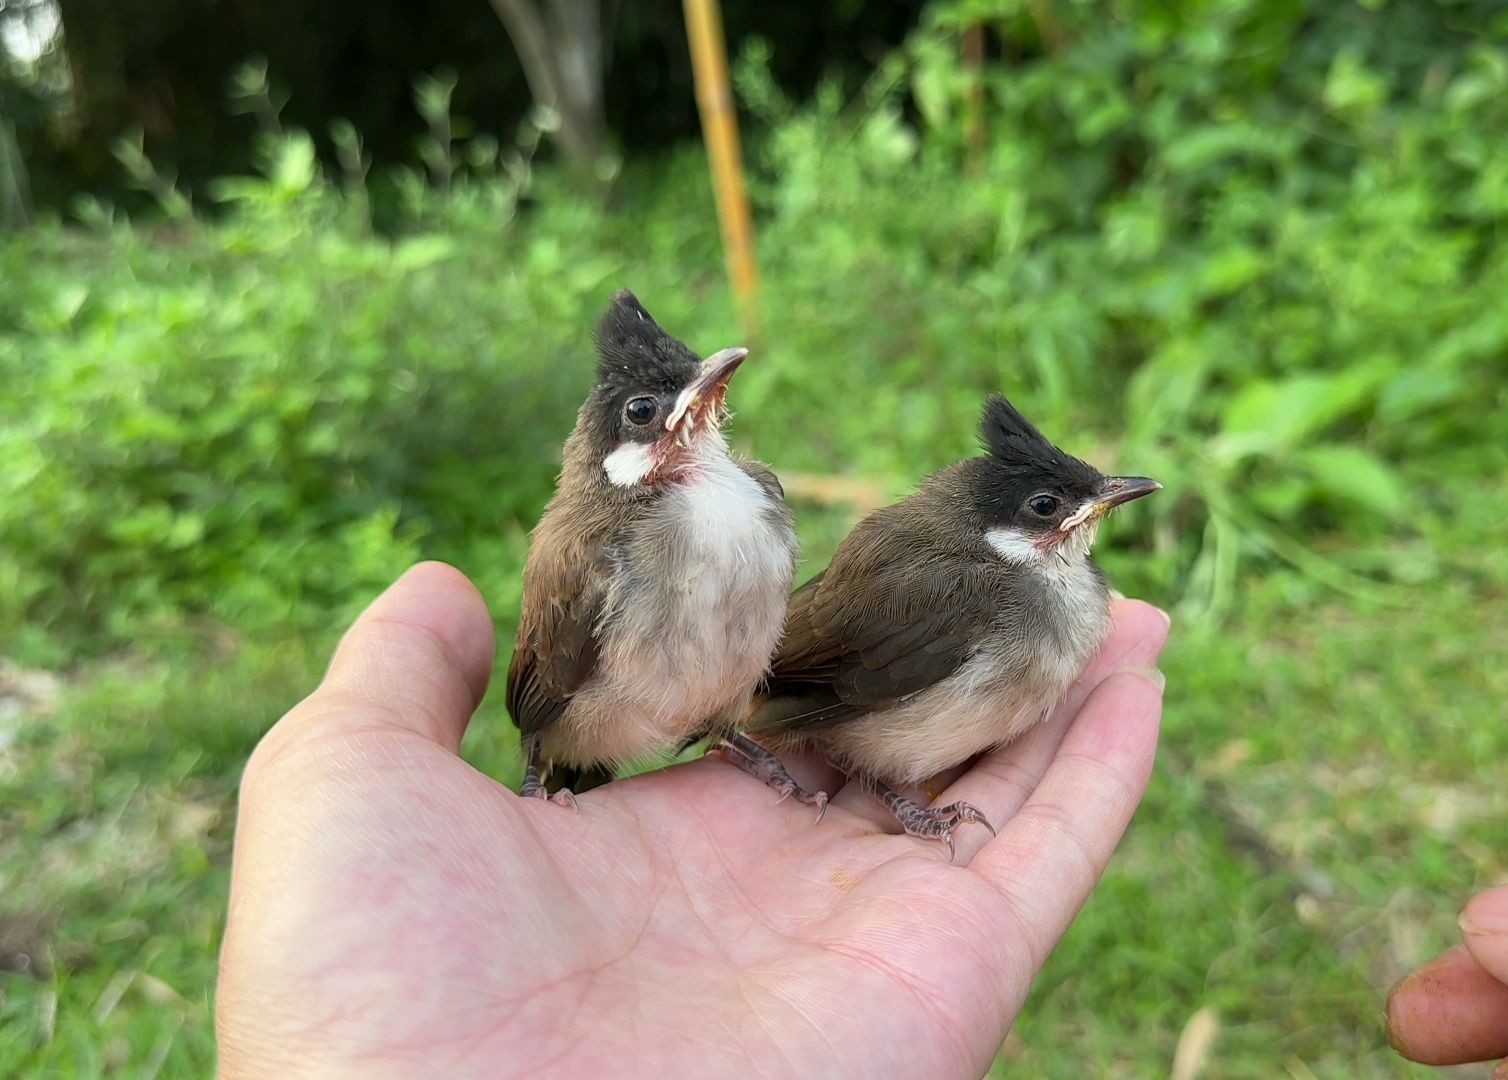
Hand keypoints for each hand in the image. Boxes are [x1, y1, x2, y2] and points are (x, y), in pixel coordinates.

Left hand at [216, 563, 1167, 1077]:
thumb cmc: (367, 978)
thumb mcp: (349, 781)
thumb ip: (406, 675)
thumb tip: (448, 580)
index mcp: (661, 836)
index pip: (777, 713)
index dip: (832, 633)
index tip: (872, 546)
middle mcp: (781, 881)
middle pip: (909, 740)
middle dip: (971, 656)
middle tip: (1031, 567)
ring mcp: (871, 926)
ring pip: (1000, 782)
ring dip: (1066, 688)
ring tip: (1117, 596)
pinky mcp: (946, 973)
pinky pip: (1052, 849)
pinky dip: (1109, 761)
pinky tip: (1141, 669)